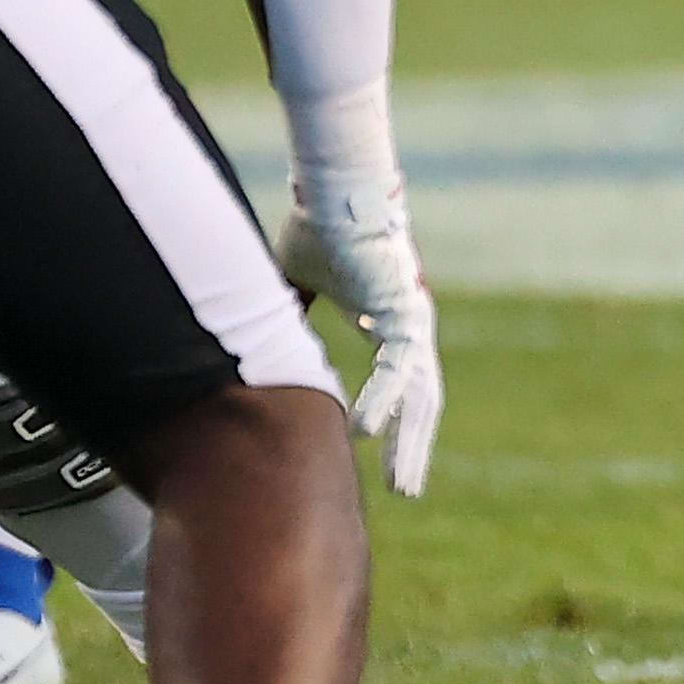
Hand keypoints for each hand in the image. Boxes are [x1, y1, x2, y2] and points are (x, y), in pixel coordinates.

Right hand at [277, 189, 440, 495]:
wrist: (332, 192)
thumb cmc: (319, 230)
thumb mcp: (297, 287)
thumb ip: (289, 317)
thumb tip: (263, 340)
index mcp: (393, 324)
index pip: (403, 386)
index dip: (397, 421)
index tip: (382, 455)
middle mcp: (411, 328)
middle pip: (420, 402)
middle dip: (413, 448)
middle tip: (407, 491)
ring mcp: (413, 321)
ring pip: (419, 395)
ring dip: (409, 441)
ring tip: (403, 485)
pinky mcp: (404, 311)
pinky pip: (397, 366)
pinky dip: (383, 400)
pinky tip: (367, 432)